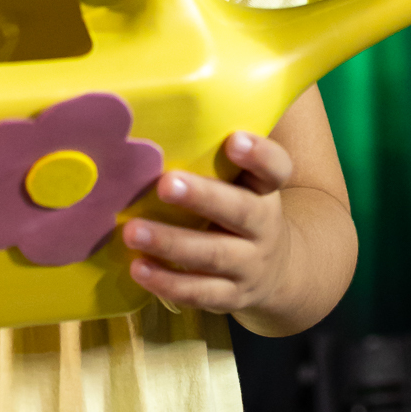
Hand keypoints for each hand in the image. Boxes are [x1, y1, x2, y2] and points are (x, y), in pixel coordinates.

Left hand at [124, 127, 296, 318]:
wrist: (277, 270)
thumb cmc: (241, 207)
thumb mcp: (244, 183)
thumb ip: (215, 158)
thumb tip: (158, 115)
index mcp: (266, 190)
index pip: (276, 168)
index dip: (259, 155)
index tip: (234, 140)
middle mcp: (265, 227)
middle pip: (241, 211)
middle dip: (202, 197)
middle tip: (165, 183)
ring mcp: (250, 265)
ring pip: (214, 256)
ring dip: (171, 243)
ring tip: (133, 232)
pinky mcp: (231, 296)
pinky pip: (201, 293)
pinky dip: (168, 283)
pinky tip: (139, 269)